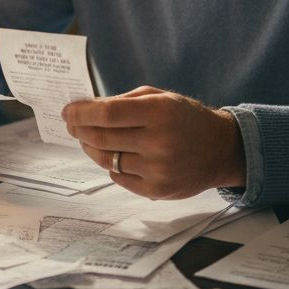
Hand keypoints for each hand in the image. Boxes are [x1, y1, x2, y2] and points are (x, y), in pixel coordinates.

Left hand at [62, 87, 244, 198]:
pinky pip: (119, 177)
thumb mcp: (160, 98)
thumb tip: (84, 109)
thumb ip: (123, 102)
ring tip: (87, 139)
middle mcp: (159, 142)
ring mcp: (158, 169)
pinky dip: (110, 165)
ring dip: (90, 148)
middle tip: (71, 125)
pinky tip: (114, 155)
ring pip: (107, 160)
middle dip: (79, 130)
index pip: (108, 113)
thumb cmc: (185, 118)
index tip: (67, 111)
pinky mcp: (157, 190)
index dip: (81, 112)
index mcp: (159, 112)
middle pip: (101, 138)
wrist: (220, 150)